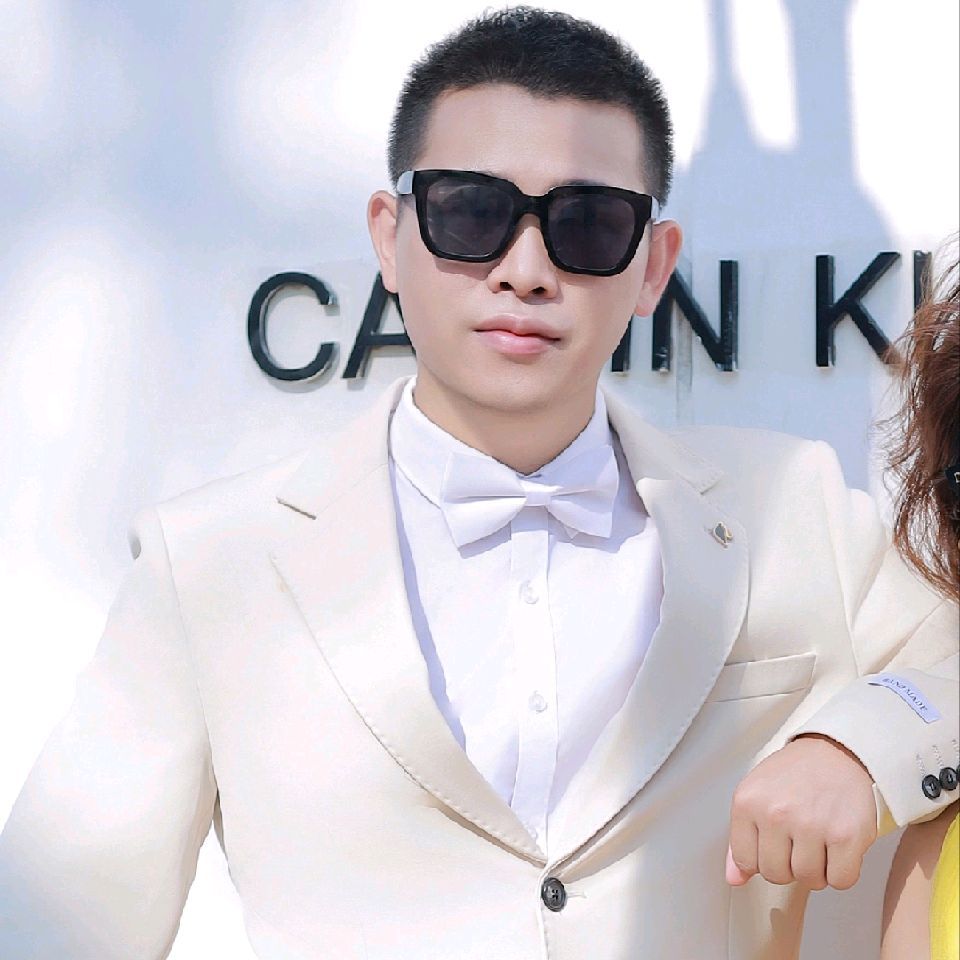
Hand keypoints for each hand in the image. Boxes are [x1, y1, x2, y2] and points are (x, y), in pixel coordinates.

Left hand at [726, 734, 877, 889]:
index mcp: (747, 802)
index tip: (773, 843)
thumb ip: (741, 838)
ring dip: (817, 868)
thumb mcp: (755, 794)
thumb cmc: (794, 774)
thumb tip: (735, 878)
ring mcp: (811, 825)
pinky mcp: (845, 835)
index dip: (762, 859)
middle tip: (798, 840)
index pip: (746, 861)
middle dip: (789, 865)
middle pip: (776, 875)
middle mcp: (776, 813)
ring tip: (818, 840)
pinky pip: (840, 881)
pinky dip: (842, 871)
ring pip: (809, 880)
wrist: (835, 752)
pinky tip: (837, 846)